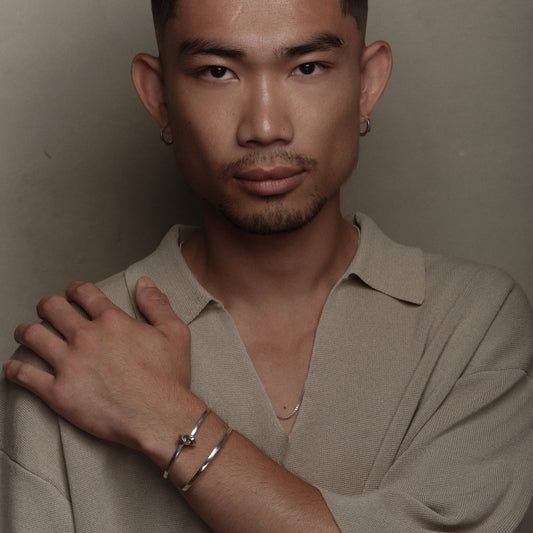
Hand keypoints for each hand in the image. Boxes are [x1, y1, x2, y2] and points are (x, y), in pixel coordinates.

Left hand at [3, 277, 192, 450]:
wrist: (159, 417)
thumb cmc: (168, 379)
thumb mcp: (174, 333)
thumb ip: (157, 304)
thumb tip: (144, 282)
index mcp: (113, 321)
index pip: (84, 293)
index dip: (75, 289)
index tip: (73, 294)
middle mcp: (87, 337)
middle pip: (52, 308)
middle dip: (47, 306)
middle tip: (47, 311)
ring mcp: (70, 364)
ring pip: (32, 335)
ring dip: (25, 331)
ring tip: (26, 333)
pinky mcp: (58, 392)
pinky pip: (24, 375)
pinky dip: (14, 369)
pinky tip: (14, 367)